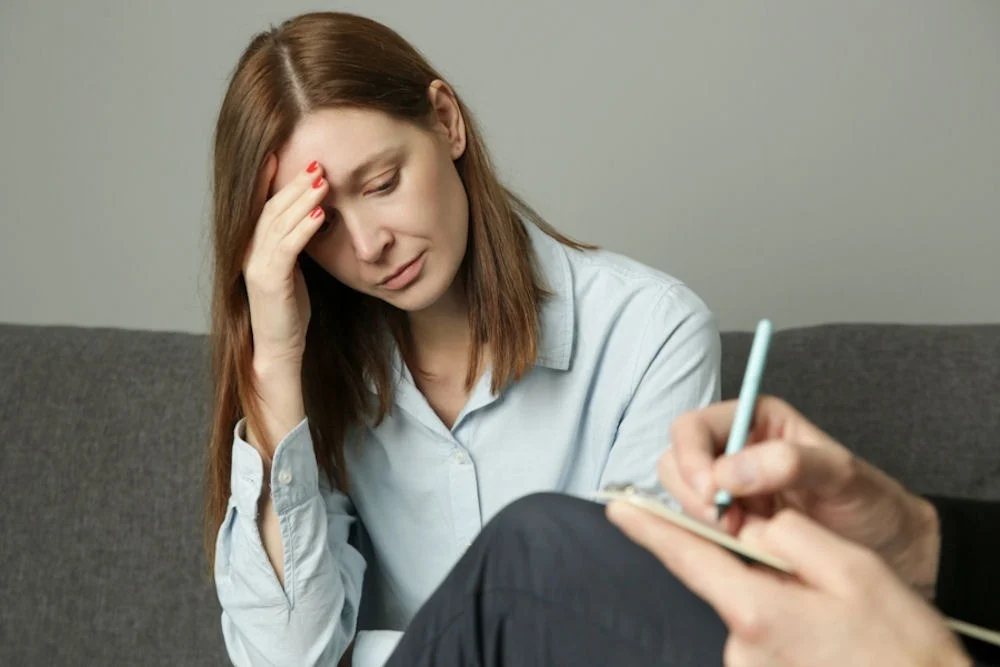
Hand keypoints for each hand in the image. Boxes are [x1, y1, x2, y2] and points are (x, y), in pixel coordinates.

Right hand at [243, 156, 328, 365]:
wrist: (278, 348)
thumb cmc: (289, 309)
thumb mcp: (291, 269)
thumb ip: (294, 242)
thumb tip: (312, 214)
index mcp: (252, 246)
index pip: (261, 205)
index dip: (269, 178)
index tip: (283, 153)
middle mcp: (249, 251)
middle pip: (271, 207)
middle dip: (295, 183)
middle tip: (317, 162)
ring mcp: (256, 265)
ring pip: (279, 222)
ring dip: (303, 199)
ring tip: (323, 180)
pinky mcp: (269, 281)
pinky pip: (288, 247)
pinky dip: (304, 228)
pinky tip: (320, 214)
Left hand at [607, 503, 970, 666]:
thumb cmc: (897, 643)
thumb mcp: (851, 569)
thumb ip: (788, 536)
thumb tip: (753, 529)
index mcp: (755, 610)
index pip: (686, 557)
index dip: (650, 528)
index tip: (619, 508)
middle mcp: (739, 646)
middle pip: (723, 579)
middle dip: (746, 559)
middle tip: (806, 571)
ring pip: (745, 605)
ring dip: (771, 593)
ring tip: (828, 608)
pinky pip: (759, 631)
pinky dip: (779, 618)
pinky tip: (819, 627)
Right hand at [660, 396, 940, 595]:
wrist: (897, 553)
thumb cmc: (874, 504)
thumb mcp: (841, 474)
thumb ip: (788, 462)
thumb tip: (727, 473)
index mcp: (755, 422)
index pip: (694, 427)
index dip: (691, 456)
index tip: (708, 492)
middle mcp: (734, 452)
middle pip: (676, 460)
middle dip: (691, 492)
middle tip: (727, 521)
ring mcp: (730, 494)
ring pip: (681, 497)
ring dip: (699, 518)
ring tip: (740, 534)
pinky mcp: (732, 530)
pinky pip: (698, 531)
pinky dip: (708, 541)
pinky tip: (741, 549)